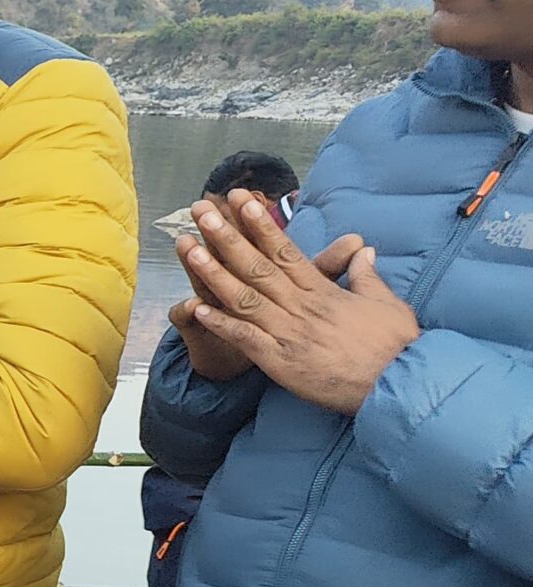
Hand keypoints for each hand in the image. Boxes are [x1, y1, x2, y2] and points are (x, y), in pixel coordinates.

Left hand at [174, 195, 410, 414]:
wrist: (398, 385)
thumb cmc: (395, 346)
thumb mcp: (386, 302)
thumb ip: (367, 276)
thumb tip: (365, 250)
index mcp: (323, 291)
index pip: (285, 251)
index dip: (260, 225)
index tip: (241, 202)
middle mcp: (301, 305)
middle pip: (256, 266)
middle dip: (226, 237)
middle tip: (201, 211)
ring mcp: (288, 332)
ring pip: (244, 297)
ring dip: (213, 272)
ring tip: (188, 249)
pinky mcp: (279, 361)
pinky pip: (244, 338)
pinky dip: (220, 323)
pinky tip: (196, 308)